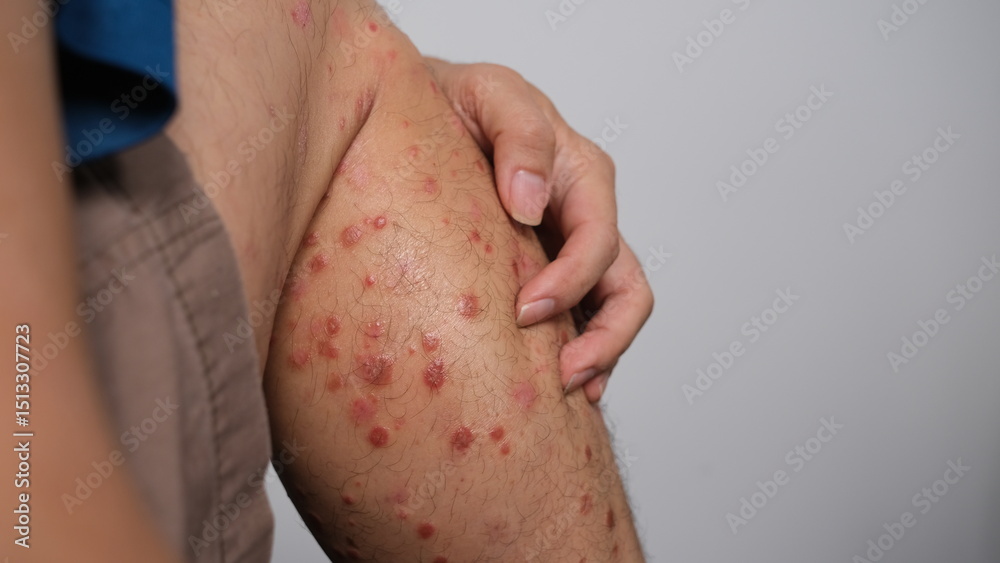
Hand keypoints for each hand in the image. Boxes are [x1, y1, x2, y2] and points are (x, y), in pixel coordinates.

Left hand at [426, 59, 653, 401]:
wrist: (420, 115)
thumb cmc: (458, 101)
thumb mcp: (490, 93)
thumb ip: (520, 135)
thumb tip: (531, 201)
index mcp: (582, 174)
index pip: (598, 241)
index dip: (570, 283)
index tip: (525, 312)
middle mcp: (584, 217)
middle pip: (625, 290)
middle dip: (603, 339)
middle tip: (560, 376)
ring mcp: (569, 251)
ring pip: (611, 315)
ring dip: (598, 358)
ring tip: (564, 393)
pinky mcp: (548, 275)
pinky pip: (579, 322)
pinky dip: (578, 356)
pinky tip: (555, 387)